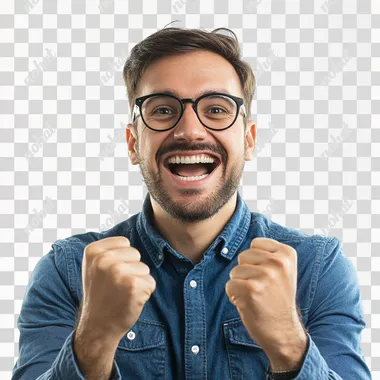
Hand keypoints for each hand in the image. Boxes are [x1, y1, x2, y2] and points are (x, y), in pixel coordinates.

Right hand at [79, 236, 155, 339]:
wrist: (97, 327)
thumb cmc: (100, 296)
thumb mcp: (94, 267)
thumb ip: (108, 251)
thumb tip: (128, 241)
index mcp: (93, 251)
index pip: (124, 243)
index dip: (122, 259)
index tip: (109, 274)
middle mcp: (104, 259)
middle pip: (135, 254)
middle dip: (131, 269)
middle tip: (117, 286)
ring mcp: (118, 272)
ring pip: (144, 268)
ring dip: (138, 281)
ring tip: (122, 293)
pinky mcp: (133, 285)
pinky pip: (150, 282)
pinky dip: (145, 292)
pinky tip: (130, 301)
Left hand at [225, 238, 306, 366]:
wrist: (283, 331)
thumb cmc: (278, 299)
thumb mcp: (282, 270)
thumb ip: (268, 253)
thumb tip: (240, 234)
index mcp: (287, 254)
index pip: (255, 244)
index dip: (256, 261)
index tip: (268, 275)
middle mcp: (278, 262)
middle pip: (243, 256)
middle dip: (246, 272)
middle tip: (261, 288)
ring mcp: (265, 275)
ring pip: (235, 271)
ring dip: (240, 285)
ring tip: (256, 296)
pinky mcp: (251, 289)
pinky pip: (229, 285)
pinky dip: (234, 296)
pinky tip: (249, 304)